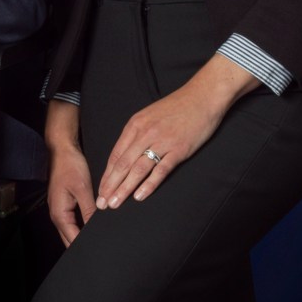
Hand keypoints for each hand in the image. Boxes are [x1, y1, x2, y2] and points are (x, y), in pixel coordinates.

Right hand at [43, 101, 94, 246]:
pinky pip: (72, 223)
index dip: (86, 247)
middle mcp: (57, 214)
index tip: (100, 254)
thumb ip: (90, 210)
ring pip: (70, 232)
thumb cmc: (69, 166)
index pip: (72, 239)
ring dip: (81, 238)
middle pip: (69, 239)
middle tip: (100, 254)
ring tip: (97, 244)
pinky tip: (91, 228)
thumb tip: (97, 229)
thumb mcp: (83, 189)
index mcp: (59, 213)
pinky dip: (80, 228)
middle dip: (82, 247)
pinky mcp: (64, 204)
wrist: (62, 150)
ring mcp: (59, 210)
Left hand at [95, 59, 256, 208]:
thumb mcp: (149, 116)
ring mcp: (162, 142)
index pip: (115, 155)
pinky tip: (139, 196)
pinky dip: (149, 184)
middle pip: (122, 164)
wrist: (202, 97)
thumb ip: (136, 133)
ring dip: (124, 188)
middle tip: (102, 203)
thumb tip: (125, 154)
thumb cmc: (176, 107)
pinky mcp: (179, 149)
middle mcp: (144, 134)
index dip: (107, 175)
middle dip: (110, 185)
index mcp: (134, 125)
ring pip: (137, 169)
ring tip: (115, 203)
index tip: (100, 190)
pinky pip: (160, 170)